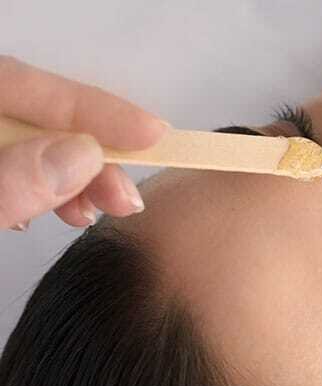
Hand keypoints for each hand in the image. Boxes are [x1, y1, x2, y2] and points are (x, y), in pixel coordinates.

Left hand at [0, 55, 167, 230]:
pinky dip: (53, 189)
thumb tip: (83, 156)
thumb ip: (13, 181)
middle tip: (127, 197)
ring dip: (80, 178)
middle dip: (93, 154)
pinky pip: (21, 168)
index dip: (95, 109)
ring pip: (34, 146)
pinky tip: (69, 209)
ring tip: (105, 210)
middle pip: (38, 117)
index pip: (26, 85)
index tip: (153, 133)